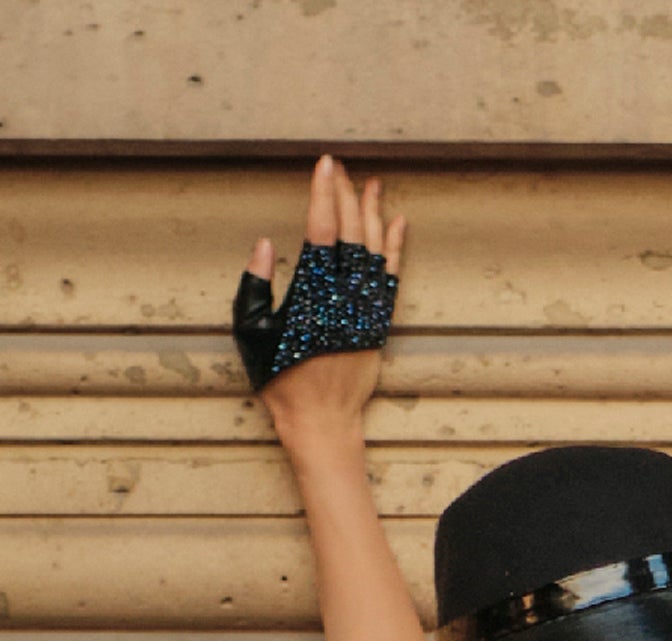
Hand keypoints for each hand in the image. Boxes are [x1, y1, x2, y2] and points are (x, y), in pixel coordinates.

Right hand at [239, 153, 404, 461]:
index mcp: (310, 295)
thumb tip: (265, 244)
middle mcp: (343, 299)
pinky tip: (397, 224)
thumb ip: (255, 284)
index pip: (320, 232)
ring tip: (373, 184)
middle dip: (346, 196)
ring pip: (374, 252)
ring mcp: (366, 312)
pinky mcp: (379, 326)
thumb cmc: (280, 378)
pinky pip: (390, 279)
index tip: (325, 166)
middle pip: (350, 234)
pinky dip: (395, 249)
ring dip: (374, 214)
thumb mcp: (251, 331)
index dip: (324, 195)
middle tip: (342, 168)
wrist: (321, 422)